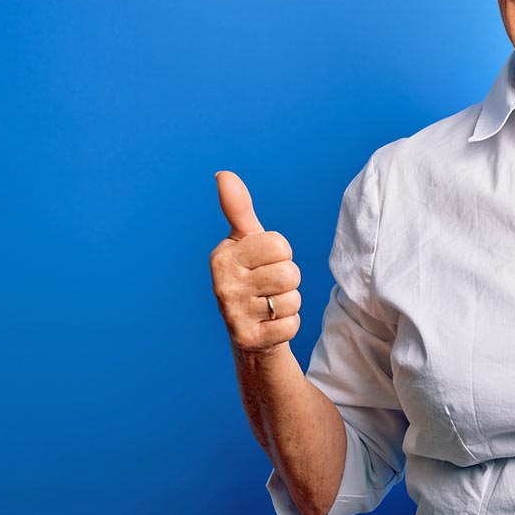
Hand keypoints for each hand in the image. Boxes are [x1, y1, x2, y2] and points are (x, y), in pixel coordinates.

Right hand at [209, 171, 301, 352]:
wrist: (249, 330)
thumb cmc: (252, 275)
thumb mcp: (246, 241)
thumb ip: (239, 209)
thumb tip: (223, 174)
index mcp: (222, 256)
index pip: (279, 244)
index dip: (281, 253)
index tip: (265, 262)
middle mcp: (221, 285)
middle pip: (289, 272)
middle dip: (288, 279)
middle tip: (269, 287)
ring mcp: (232, 314)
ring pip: (292, 298)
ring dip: (289, 302)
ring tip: (269, 304)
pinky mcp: (248, 339)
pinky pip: (292, 324)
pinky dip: (289, 325)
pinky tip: (270, 325)